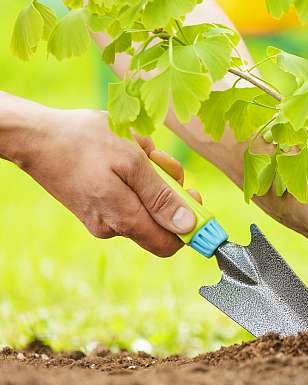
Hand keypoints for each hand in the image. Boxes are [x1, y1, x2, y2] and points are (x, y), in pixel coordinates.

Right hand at [16, 108, 200, 256]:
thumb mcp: (132, 162)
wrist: (35, 136)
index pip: (169, 244)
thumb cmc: (85, 142)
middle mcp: (113, 227)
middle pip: (159, 221)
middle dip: (167, 190)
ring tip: (134, 151)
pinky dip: (133, 177)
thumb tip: (187, 226)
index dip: (189, 226)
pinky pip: (127, 197)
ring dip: (150, 178)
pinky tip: (121, 155)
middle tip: (158, 161)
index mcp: (124, 219)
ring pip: (144, 204)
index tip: (193, 197)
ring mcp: (101, 219)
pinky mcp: (94, 208)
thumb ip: (161, 197)